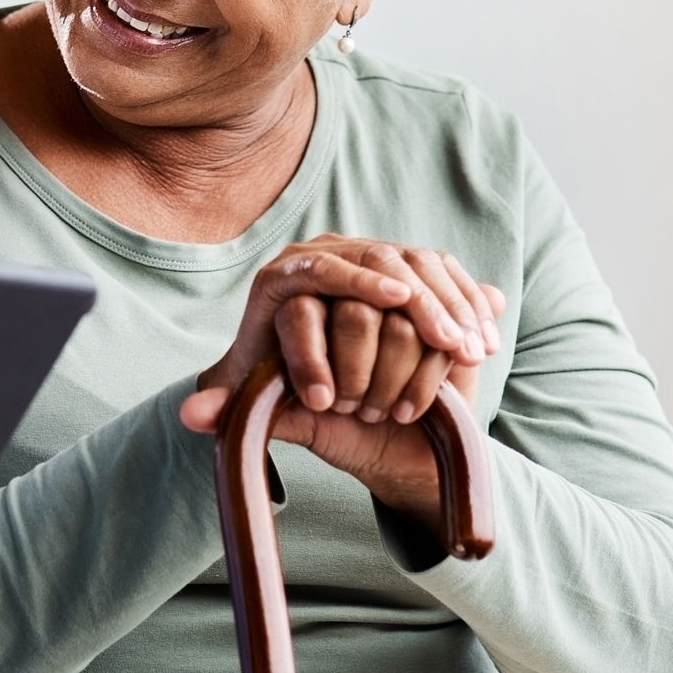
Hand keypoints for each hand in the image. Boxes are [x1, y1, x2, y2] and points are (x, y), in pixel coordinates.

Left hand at [180, 236, 506, 523]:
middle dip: (415, 301)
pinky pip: (446, 274)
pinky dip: (467, 306)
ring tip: (465, 349)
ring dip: (447, 307)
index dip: (355, 283)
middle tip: (443, 338)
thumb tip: (191, 416)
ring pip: (417, 264)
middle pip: (375, 260)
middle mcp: (325, 257)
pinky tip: (481, 343)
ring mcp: (373, 258)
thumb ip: (231, 410)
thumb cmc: (297, 402)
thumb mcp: (266, 408)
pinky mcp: (414, 270)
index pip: (314, 269)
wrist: (343, 397)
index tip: (392, 302)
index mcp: (281, 281)